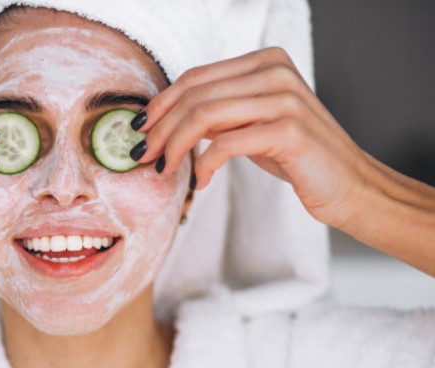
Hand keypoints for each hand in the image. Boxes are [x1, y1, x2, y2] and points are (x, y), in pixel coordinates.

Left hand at [132, 47, 434, 276]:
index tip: (140, 129)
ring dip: (174, 145)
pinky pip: (225, 143)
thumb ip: (219, 111)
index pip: (196, 77)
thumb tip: (164, 117)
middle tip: (142, 154)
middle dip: (160, 127)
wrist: (348, 185)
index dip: (161, 103)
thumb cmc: (296, 156)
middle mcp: (275, 72)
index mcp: (266, 61)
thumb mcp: (253, 124)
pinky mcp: (289, 131)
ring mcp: (284, 99)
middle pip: (194, 94)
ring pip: (204, 115)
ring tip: (163, 168)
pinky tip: (200, 180)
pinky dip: (204, 164)